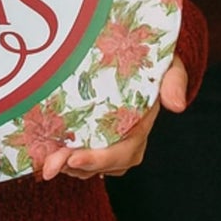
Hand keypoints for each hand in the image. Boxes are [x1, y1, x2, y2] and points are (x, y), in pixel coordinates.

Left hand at [41, 55, 188, 180]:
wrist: (139, 53)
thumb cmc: (155, 61)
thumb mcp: (170, 65)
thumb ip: (174, 81)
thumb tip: (176, 106)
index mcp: (142, 125)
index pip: (124, 151)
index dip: (100, 159)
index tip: (75, 158)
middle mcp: (128, 140)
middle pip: (102, 163)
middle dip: (76, 166)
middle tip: (49, 166)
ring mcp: (111, 141)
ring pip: (89, 166)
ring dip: (66, 166)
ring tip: (45, 161)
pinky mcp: (95, 136)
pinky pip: (82, 157)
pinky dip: (65, 159)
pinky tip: (46, 155)